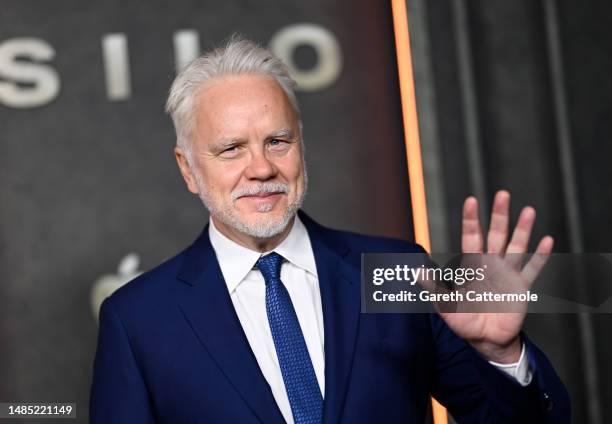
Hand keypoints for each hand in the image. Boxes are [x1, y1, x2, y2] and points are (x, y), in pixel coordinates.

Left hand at [439, 190, 553, 362]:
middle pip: (496, 235)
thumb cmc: (463, 321)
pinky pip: (532, 269)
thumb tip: (416, 271)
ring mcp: (507, 275)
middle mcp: (491, 265)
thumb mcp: (445, 305)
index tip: (471, 201)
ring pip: (517, 247)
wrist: (485, 340)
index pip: (471, 237)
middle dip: (499, 215)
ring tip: (529, 210)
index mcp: (472, 266)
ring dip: (523, 229)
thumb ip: (434, 287)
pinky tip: (547, 241)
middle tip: (503, 194)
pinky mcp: (521, 288)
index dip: (471, 220)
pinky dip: (540, 256)